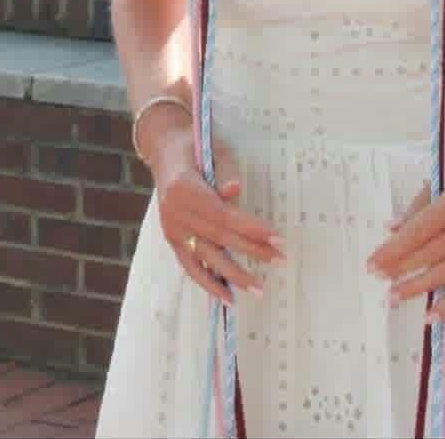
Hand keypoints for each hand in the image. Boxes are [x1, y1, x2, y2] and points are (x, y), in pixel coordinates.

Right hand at [150, 120, 283, 306]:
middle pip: (219, 237)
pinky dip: (208, 283)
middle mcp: (175, 213)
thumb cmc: (194, 146)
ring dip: (234, 275)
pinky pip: (190, 267)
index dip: (251, 228)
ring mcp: (172, 229)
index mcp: (184, 188)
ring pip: (206, 257)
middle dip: (252, 250)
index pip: (223, 214)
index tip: (278, 239)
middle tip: (280, 260)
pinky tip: (228, 298)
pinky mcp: (172, 240)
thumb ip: (224, 169)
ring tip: (259, 289)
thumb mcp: (211, 148)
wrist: (165, 151)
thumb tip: (235, 192)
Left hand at [366, 135, 444, 321]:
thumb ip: (424, 199)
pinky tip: (435, 312)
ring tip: (396, 297)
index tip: (373, 263)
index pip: (417, 232)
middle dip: (400, 269)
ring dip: (420, 287)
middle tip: (379, 280)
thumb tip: (394, 226)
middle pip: (429, 254)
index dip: (393, 250)